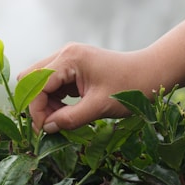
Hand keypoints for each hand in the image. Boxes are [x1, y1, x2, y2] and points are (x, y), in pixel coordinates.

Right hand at [18, 43, 151, 132]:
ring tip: (61, 122)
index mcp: (69, 59)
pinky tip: (66, 114)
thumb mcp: (99, 106)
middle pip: (32, 79)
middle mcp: (65, 54)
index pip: (37, 84)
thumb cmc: (130, 87)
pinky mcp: (74, 68)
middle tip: (49, 126)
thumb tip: (47, 128)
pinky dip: (54, 101)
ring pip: (41, 83)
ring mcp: (69, 60)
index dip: (36, 109)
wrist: (152, 73)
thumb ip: (70, 118)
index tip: (45, 130)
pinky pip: (53, 85)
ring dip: (45, 103)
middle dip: (36, 104)